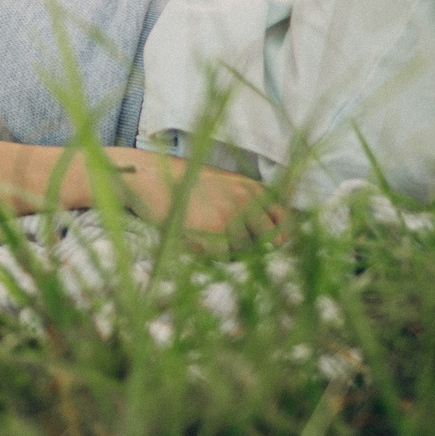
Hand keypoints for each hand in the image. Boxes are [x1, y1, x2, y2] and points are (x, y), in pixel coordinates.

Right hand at [104, 155, 281, 240]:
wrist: (149, 177)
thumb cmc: (184, 183)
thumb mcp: (224, 184)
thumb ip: (248, 204)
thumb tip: (275, 238)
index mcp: (251, 188)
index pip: (284, 221)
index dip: (282, 239)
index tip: (273, 247)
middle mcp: (246, 200)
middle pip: (266, 241)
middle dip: (253, 248)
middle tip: (231, 246)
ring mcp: (231, 216)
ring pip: (245, 252)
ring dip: (229, 253)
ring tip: (207, 238)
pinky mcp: (213, 231)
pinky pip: (224, 257)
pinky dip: (211, 255)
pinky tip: (196, 241)